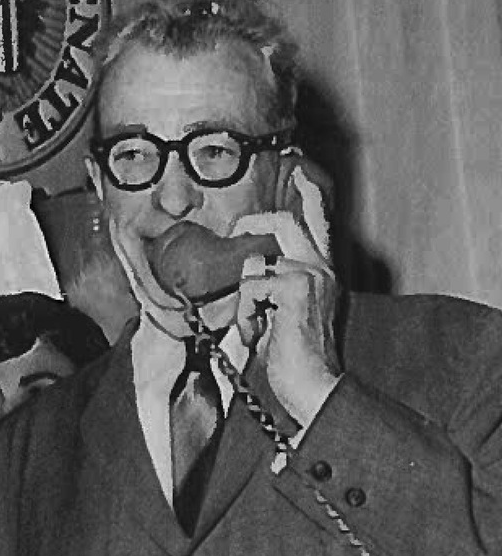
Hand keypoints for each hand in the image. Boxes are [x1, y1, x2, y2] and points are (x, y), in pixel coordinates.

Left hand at [232, 166, 341, 428]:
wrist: (313, 385)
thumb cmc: (292, 358)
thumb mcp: (278, 315)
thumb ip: (270, 289)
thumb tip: (246, 269)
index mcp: (320, 272)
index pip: (316, 224)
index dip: (307, 196)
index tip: (299, 169)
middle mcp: (321, 267)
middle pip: (282, 222)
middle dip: (251, 226)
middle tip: (234, 237)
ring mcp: (312, 273)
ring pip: (255, 263)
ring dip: (244, 300)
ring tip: (255, 326)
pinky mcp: (297, 285)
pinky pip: (250, 286)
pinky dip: (245, 313)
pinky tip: (259, 333)